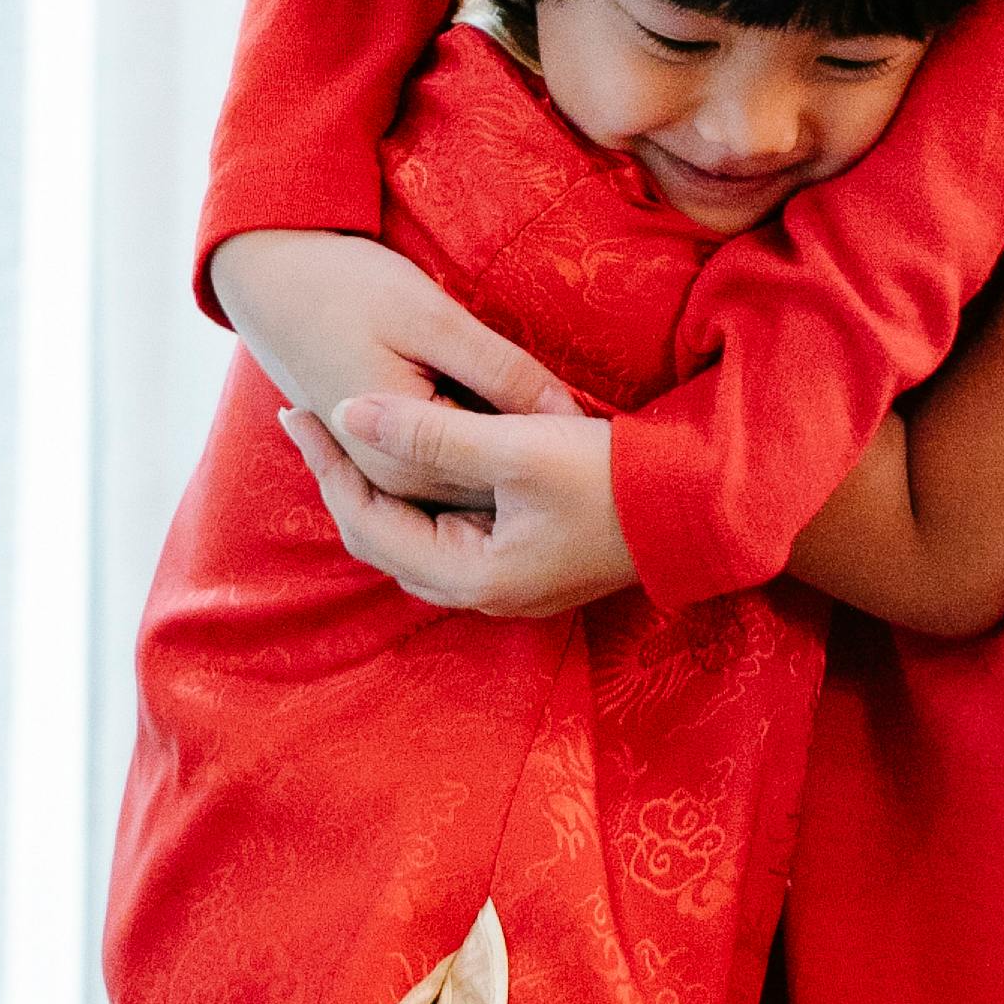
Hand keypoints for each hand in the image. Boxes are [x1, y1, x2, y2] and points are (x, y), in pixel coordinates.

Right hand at [209, 228, 581, 501]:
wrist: (266, 275)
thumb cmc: (346, 285)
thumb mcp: (435, 319)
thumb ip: (501, 372)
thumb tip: (567, 414)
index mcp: (400, 458)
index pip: (501, 480)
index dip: (553, 455)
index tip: (600, 431)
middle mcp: (387, 478)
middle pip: (483, 491)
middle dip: (533, 465)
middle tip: (594, 429)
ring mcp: (378, 467)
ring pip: (464, 482)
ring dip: (506, 459)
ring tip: (558, 428)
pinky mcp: (376, 446)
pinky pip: (440, 465)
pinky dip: (475, 446)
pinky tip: (506, 416)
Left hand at [279, 399, 635, 616]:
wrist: (704, 504)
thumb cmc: (614, 476)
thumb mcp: (517, 445)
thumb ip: (428, 433)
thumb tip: (347, 412)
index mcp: (473, 576)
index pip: (367, 524)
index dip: (326, 466)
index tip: (298, 411)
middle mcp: (484, 592)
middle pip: (382, 539)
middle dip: (342, 478)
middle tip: (309, 419)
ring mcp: (509, 581)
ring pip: (414, 538)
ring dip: (378, 487)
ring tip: (348, 433)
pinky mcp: (529, 560)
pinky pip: (448, 531)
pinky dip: (419, 494)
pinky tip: (413, 453)